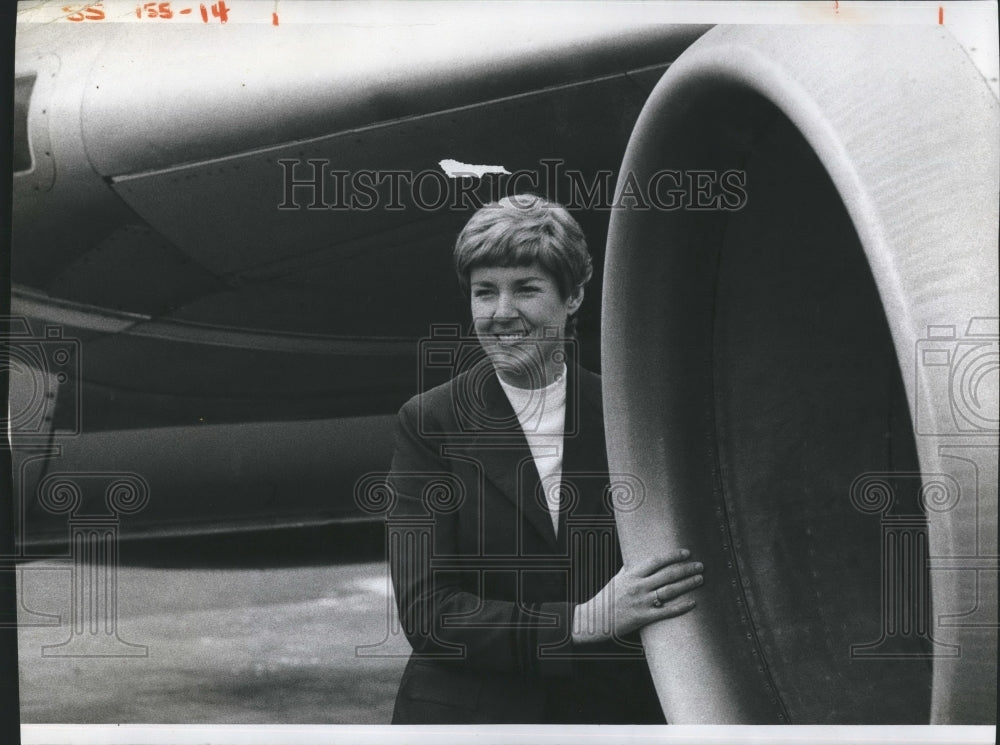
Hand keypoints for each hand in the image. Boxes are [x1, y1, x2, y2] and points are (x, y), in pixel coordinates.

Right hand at [571, 549, 702, 644]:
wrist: (595, 618)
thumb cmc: (607, 597)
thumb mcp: (618, 578)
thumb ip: (631, 569)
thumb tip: (642, 559)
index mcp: (632, 574)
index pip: (657, 561)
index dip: (673, 556)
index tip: (686, 553)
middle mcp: (639, 586)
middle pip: (668, 574)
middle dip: (686, 569)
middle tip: (700, 566)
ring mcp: (642, 602)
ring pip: (670, 590)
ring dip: (687, 584)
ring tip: (700, 579)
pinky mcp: (644, 617)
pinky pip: (667, 611)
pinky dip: (681, 607)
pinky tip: (693, 602)